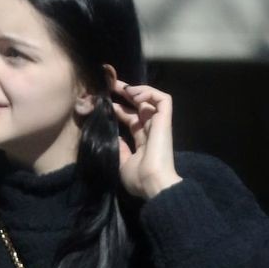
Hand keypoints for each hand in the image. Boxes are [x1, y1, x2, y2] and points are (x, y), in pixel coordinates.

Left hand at [103, 69, 181, 201]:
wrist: (153, 183)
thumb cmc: (138, 178)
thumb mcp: (122, 163)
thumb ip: (120, 148)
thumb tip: (116, 137)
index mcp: (142, 140)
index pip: (130, 118)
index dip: (119, 108)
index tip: (103, 102)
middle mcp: (150, 129)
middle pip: (138, 105)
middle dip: (125, 93)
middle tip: (110, 84)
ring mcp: (159, 124)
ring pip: (151, 98)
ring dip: (137, 89)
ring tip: (123, 88)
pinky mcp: (165, 120)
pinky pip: (162, 99)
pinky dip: (149, 92)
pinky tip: (134, 94)